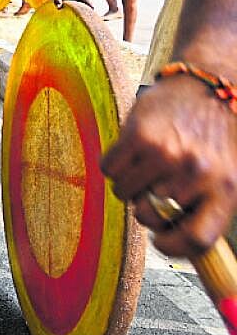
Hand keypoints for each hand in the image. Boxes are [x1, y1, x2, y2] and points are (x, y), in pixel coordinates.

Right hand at [101, 75, 236, 256]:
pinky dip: (115, 164)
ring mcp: (167, 154)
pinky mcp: (139, 135)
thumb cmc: (215, 137)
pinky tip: (132, 152)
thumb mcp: (227, 177)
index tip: (160, 239)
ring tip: (145, 165)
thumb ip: (206, 209)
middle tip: (154, 187)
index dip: (172, 247)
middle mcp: (197, 173)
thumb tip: (173, 240)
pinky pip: (110, 169)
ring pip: (125, 193)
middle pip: (151, 215)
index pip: (196, 240)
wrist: (208, 87)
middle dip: (147, 205)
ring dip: (128, 184)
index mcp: (226, 190)